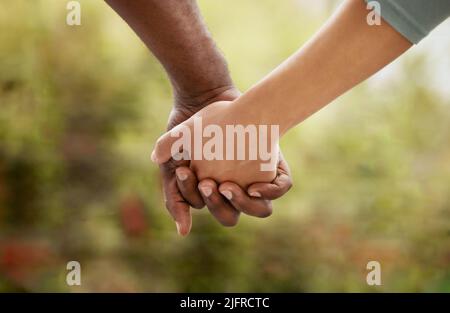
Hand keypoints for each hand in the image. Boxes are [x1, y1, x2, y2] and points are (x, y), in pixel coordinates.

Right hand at [154, 99, 289, 232]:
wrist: (209, 98)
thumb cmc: (190, 128)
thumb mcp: (175, 158)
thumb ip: (172, 189)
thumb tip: (183, 232)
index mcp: (211, 192)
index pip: (204, 206)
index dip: (192, 194)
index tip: (186, 169)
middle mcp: (233, 189)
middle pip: (230, 216)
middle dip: (217, 204)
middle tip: (208, 182)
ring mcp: (254, 179)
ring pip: (260, 209)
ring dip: (243, 203)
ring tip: (228, 186)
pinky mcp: (273, 166)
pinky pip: (280, 186)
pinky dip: (271, 190)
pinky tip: (255, 183)